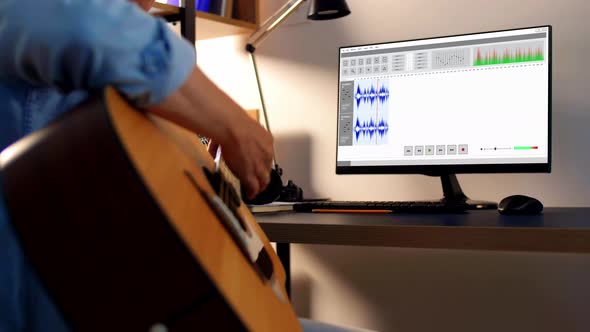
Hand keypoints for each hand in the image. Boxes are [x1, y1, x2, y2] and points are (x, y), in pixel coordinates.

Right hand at [149, 67, 273, 198]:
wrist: (231, 126)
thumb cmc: (229, 120)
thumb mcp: (232, 121)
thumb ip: (228, 124)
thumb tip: (216, 119)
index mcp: (264, 138)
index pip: (266, 153)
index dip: (261, 161)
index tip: (256, 164)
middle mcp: (265, 151)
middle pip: (266, 167)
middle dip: (262, 174)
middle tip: (259, 180)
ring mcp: (259, 163)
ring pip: (263, 178)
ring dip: (259, 185)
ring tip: (256, 191)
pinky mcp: (251, 174)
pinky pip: (254, 186)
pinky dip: (252, 191)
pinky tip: (250, 195)